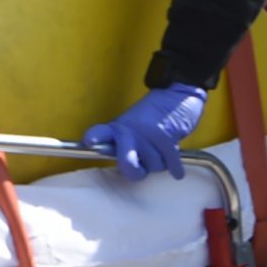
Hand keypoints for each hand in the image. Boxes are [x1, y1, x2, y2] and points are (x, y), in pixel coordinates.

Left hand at [84, 83, 207, 179]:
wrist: (175, 96)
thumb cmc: (152, 115)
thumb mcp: (130, 125)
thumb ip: (121, 144)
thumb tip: (118, 164)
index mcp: (117, 128)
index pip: (100, 134)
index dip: (95, 138)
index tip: (90, 142)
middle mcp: (131, 131)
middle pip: (127, 164)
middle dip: (135, 170)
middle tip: (140, 166)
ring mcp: (148, 134)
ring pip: (154, 167)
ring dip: (160, 162)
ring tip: (160, 147)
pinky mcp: (167, 138)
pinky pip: (170, 165)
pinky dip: (175, 167)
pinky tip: (174, 163)